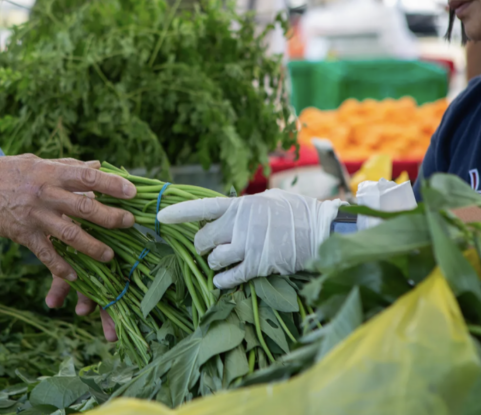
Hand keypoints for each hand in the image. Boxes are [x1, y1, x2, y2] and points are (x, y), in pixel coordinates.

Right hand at [0, 155, 133, 338]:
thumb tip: (98, 166)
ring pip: (69, 235)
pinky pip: (46, 254)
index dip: (111, 184)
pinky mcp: (23, 235)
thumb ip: (68, 166)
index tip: (132, 191)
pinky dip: (61, 267)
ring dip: (92, 247)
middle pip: (83, 207)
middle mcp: (44, 194)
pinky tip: (77, 276)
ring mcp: (34, 216)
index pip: (86, 177)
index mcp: (50, 172)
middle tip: (129, 223)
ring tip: (109, 256)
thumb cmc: (8, 172)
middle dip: (110, 217)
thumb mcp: (38, 162)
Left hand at [157, 189, 343, 288]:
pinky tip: (222, 279)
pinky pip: (227, 277)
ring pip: (213, 260)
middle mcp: (239, 225)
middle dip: (202, 246)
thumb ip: (242, 208)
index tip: (159, 216)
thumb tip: (224, 213)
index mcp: (240, 205)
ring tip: (223, 261)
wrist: (321, 231)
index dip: (179, 212)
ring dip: (214, 263)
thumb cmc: (296, 212)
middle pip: (202, 239)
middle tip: (209, 248)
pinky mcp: (257, 266)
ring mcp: (247, 246)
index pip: (202, 207)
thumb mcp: (266, 200)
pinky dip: (221, 281)